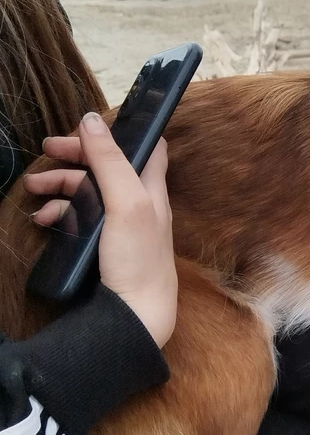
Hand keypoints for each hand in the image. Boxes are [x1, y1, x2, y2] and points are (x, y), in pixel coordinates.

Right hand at [25, 112, 177, 348]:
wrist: (135, 315)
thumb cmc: (139, 259)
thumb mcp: (127, 203)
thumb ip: (110, 161)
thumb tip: (91, 119)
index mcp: (150, 188)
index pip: (145, 147)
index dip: (121, 132)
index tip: (89, 126)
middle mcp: (138, 203)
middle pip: (105, 166)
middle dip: (75, 156)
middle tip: (45, 149)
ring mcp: (120, 226)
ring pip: (87, 192)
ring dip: (60, 185)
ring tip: (33, 188)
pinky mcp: (103, 246)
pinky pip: (79, 220)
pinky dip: (60, 213)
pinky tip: (44, 219)